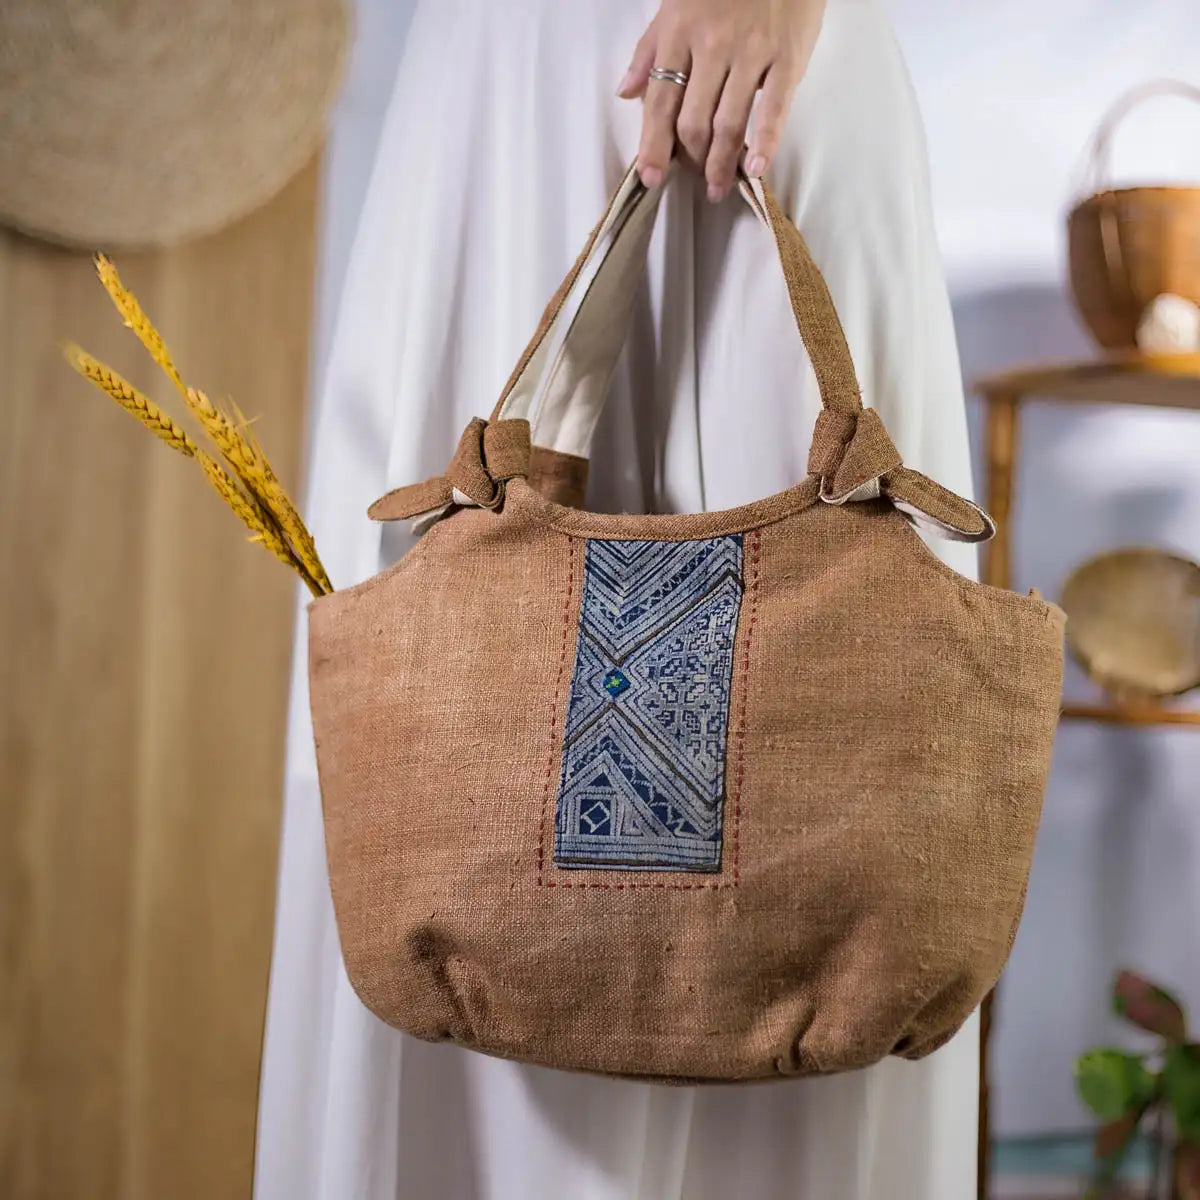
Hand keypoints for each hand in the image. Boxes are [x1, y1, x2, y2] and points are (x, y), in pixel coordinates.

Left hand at [618, 0, 826, 199]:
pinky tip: (755, 169)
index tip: (650, 176)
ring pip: (728, 123)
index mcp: (680, 32)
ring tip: (719, 188)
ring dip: (721, 164)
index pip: (660, 101)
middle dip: (691, 159)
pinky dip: (764, 143)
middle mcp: (712, 45)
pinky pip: (773, 109)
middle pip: (693, 121)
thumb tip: (626, 92)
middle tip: (696, 181)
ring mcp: (751, 53)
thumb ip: (650, 48)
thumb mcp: (677, 3)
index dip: (652, 144)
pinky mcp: (787, 58)